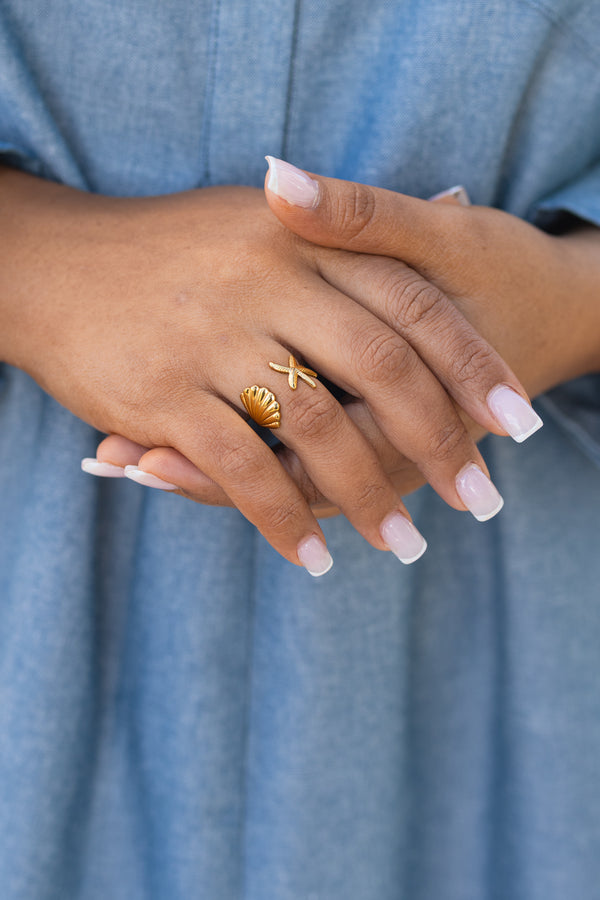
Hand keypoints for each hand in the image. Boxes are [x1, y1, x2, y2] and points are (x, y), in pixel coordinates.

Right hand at [5, 168, 525, 568]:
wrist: (52, 262)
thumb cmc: (168, 249)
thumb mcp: (261, 220)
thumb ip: (349, 232)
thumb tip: (449, 222)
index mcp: (301, 238)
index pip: (412, 305)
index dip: (472, 365)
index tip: (514, 419)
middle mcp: (265, 281)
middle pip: (383, 369)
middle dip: (440, 442)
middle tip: (480, 499)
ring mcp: (213, 337)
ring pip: (318, 430)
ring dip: (369, 499)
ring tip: (404, 544)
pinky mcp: (163, 394)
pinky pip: (242, 468)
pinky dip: (283, 519)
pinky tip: (314, 556)